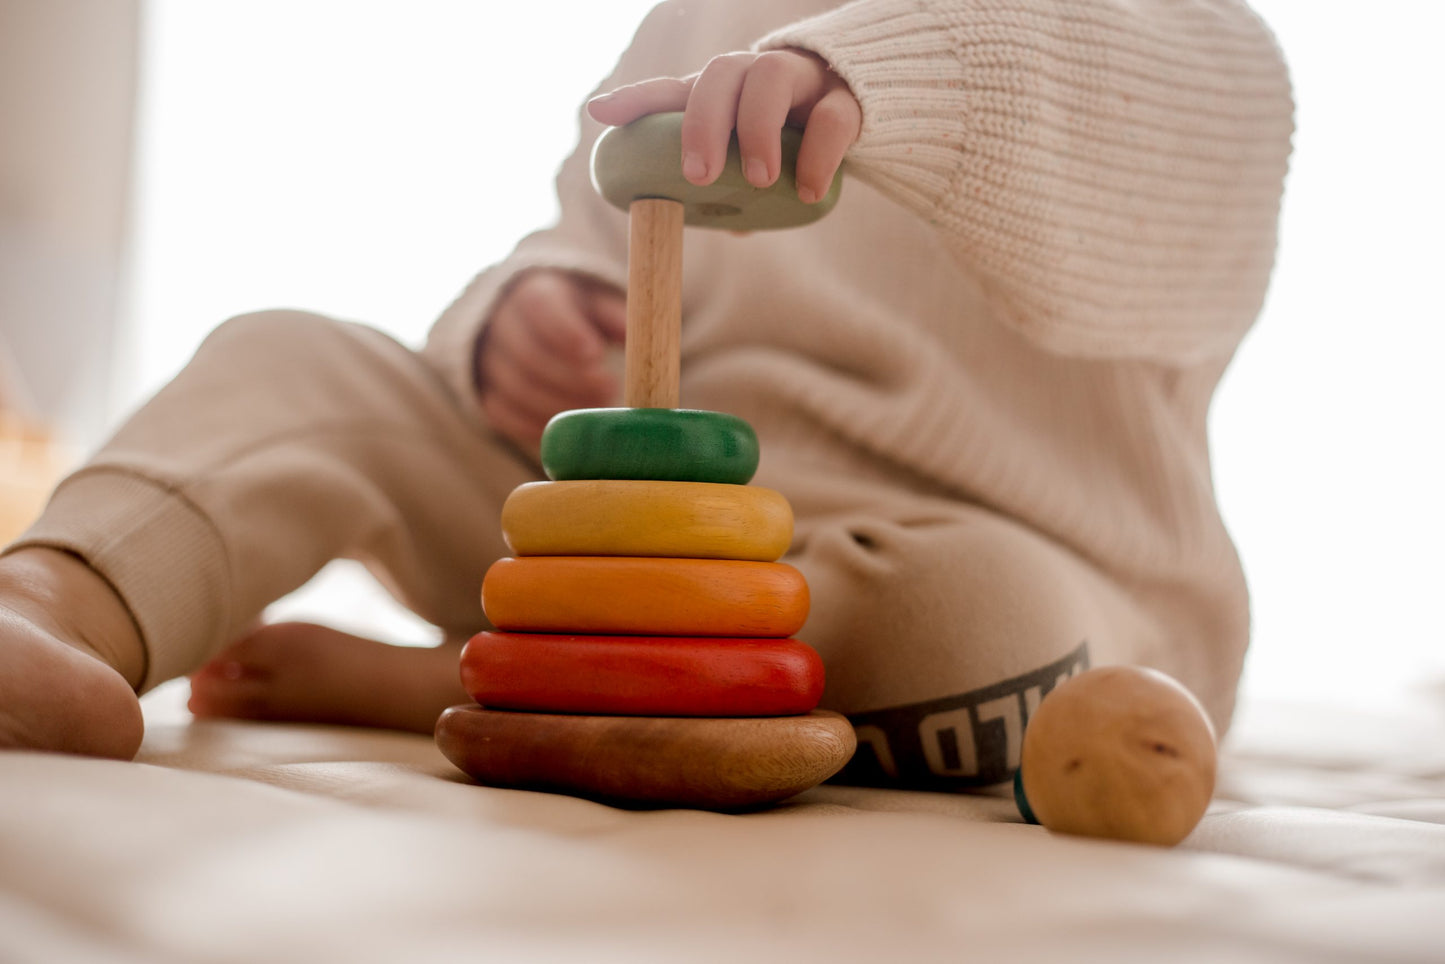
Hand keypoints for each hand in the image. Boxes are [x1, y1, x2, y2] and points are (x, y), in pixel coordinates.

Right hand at [475, 270, 625, 451]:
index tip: (596, 353)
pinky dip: (535, 425)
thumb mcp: (597, 304)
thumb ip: (614, 316)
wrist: (532, 323)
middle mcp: (501, 323)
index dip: (566, 332)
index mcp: (532, 293)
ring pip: (516, 388)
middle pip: (528, 354)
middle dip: (571, 378)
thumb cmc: (576, 313)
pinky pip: (503, 413)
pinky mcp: (485, 391)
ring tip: (598, 408)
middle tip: (610, 389)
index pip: (540, 307)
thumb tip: (634, 333)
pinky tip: (568, 429)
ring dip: (560, 404)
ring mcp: (488, 360)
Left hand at [587, 48, 859, 204]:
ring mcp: (802, 81)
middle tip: (698, 175)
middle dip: (703, 123)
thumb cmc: (788, 145)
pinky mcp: (846, 101)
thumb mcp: (747, 166)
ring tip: (759, 180)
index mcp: (724, 94)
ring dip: (757, 129)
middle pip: (720, 74)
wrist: (859, 119)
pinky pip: (830, 117)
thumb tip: (699, 224)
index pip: (674, 90)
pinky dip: (816, 155)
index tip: (601, 114)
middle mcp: (756, 75)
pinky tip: (806, 192)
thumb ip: (723, 188)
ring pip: (771, 77)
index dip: (637, 99)